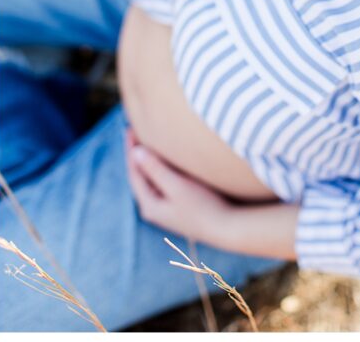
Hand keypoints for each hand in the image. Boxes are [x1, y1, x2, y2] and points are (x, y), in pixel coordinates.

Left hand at [125, 127, 231, 242]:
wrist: (229, 230)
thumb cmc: (203, 207)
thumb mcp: (177, 186)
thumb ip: (155, 169)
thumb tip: (136, 151)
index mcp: (149, 205)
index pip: (134, 172)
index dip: (131, 149)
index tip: (130, 129)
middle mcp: (154, 209)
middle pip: (141, 175)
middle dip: (139, 154)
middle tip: (137, 131)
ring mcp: (166, 209)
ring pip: (152, 178)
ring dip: (151, 160)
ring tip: (149, 140)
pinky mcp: (178, 206)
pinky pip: (163, 182)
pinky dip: (162, 168)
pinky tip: (167, 159)